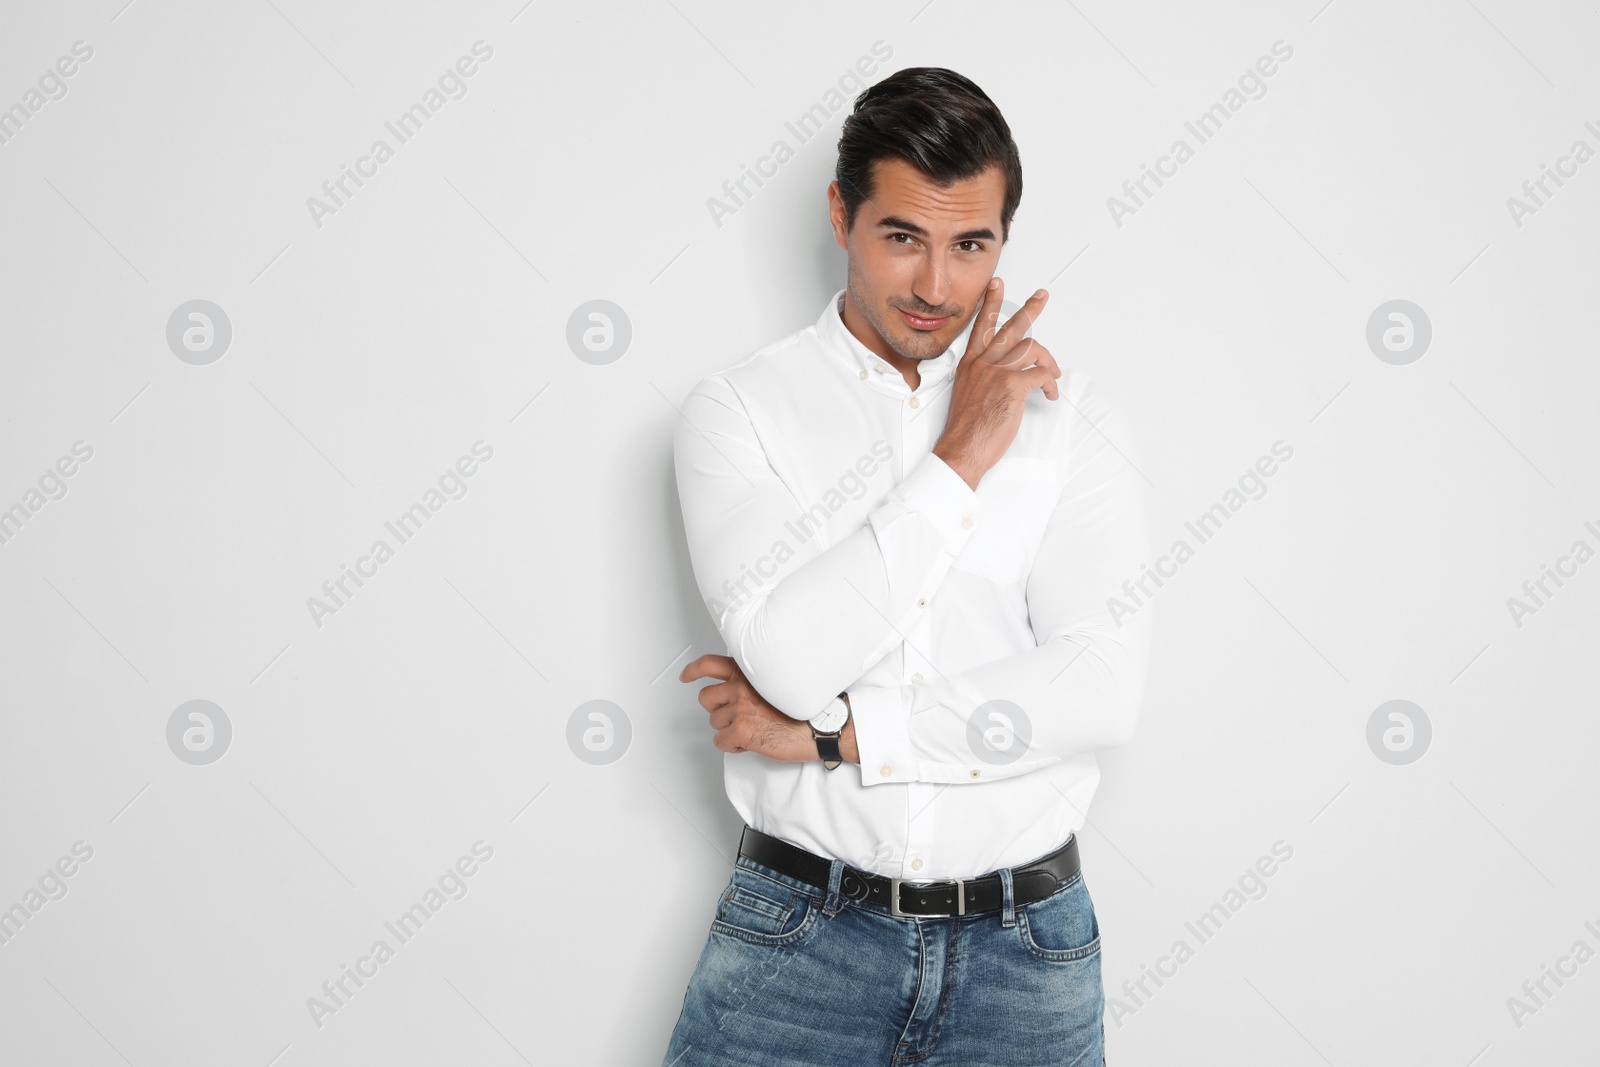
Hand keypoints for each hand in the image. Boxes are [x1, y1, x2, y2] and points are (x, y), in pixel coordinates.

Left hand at [680, 654, 817, 762]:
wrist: (821, 726)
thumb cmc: (806, 707)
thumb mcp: (777, 682)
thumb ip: (754, 681)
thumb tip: (737, 690)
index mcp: (748, 673)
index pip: (710, 664)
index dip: (693, 670)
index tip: (686, 676)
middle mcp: (740, 687)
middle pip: (706, 698)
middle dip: (716, 708)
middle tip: (731, 715)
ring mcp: (739, 708)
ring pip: (714, 723)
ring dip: (728, 729)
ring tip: (750, 730)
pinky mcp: (741, 730)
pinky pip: (721, 742)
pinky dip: (732, 746)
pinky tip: (748, 743)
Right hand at [933, 278, 1060, 489]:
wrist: (962, 447)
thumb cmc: (965, 428)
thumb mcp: (967, 395)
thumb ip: (983, 378)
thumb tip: (1003, 377)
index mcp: (970, 364)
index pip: (981, 325)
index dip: (992, 302)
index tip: (998, 284)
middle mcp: (982, 363)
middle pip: (1011, 327)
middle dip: (1031, 308)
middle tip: (1043, 296)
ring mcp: (997, 372)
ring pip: (1032, 348)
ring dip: (1049, 361)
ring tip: (1054, 373)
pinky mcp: (1011, 385)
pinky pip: (1041, 375)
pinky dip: (1050, 385)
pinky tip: (1050, 394)